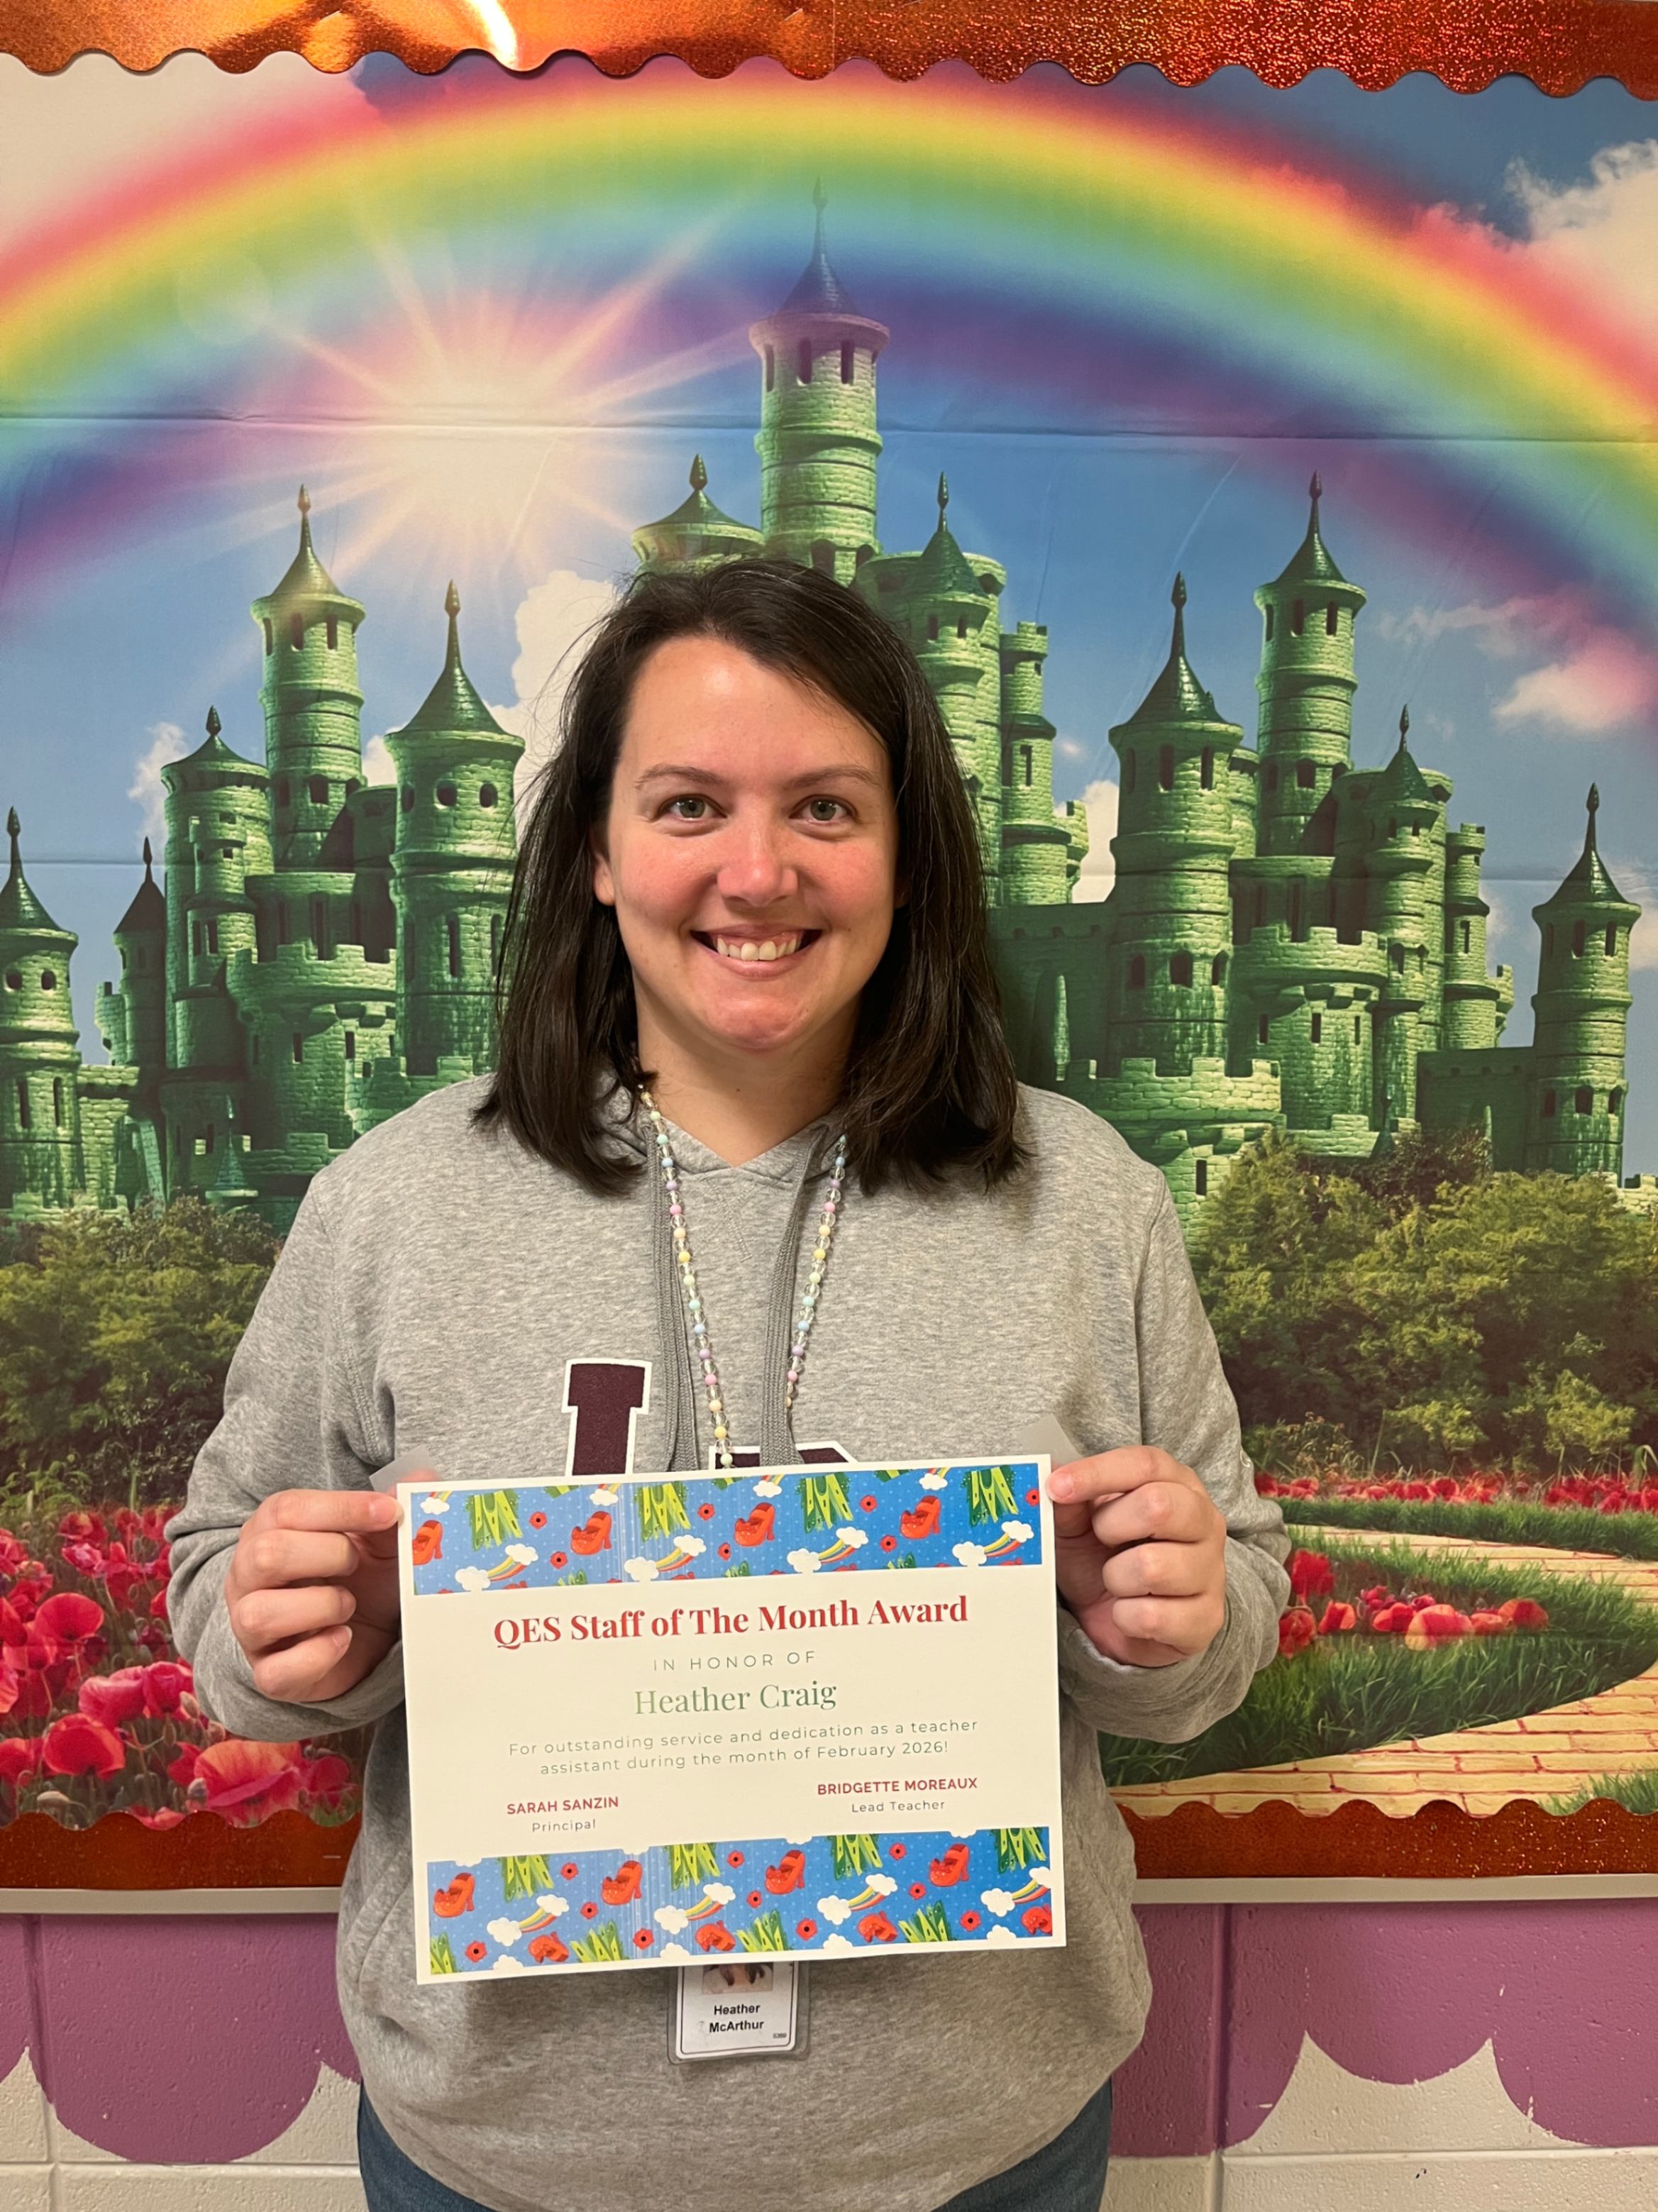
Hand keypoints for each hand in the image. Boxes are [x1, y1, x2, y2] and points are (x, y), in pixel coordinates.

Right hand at [224, 1487, 405, 1703]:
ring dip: (320, 1606)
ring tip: (348, 1604)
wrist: (357, 1637)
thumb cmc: (359, 1577)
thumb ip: (394, 1508)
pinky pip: (277, 1672)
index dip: (342, 1508)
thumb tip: (421, 1478)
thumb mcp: (379, 1540)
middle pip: (265, 1555)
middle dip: (327, 1555)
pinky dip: (318, 1655)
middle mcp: (248, 1576)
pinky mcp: (270, 1674)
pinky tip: (344, 1638)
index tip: (389, 1512)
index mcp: (269, 1530)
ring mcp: (251, 1628)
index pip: (287, 1509)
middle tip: (357, 1563)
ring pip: (259, 1615)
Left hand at [1047, 1447, 1226, 1667]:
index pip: (1145, 1464)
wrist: (1124, 1622)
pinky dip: (1125, 1617)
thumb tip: (1052, 1476)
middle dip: (1110, 1526)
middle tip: (1100, 1540)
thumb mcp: (1078, 1525)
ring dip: (1115, 1578)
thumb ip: (1068, 1501)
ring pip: (1152, 1567)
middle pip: (1158, 1506)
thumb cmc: (1105, 1559)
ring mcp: (1212, 1571)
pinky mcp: (1207, 1618)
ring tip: (1117, 1581)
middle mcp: (1204, 1521)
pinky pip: (1152, 1617)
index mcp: (1177, 1484)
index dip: (1097, 1473)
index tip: (1056, 1487)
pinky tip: (1129, 1611)